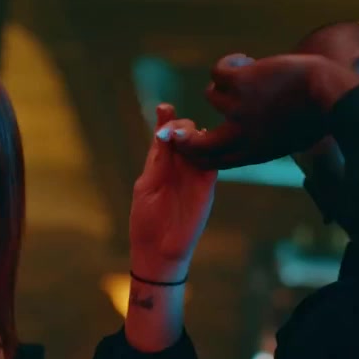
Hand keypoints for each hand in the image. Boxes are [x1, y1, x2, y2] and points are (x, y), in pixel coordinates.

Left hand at [129, 104, 217, 282]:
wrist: (157, 252)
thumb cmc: (146, 222)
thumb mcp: (147, 186)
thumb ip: (157, 160)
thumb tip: (162, 133)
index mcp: (163, 165)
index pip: (168, 135)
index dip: (167, 119)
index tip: (164, 107)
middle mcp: (181, 167)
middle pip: (188, 134)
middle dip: (181, 125)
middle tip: (170, 127)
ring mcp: (196, 177)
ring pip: (203, 145)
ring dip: (194, 136)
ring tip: (182, 134)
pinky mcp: (207, 188)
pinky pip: (213, 164)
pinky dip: (207, 152)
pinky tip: (198, 145)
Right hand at [171, 53, 358, 169]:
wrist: (328, 95)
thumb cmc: (318, 116)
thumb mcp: (289, 141)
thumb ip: (264, 142)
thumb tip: (245, 139)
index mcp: (252, 153)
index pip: (210, 161)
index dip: (195, 152)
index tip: (191, 138)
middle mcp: (240, 135)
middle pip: (193, 143)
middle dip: (181, 135)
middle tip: (179, 124)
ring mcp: (237, 109)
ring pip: (211, 95)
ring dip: (225, 83)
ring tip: (246, 73)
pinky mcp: (239, 83)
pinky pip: (217, 72)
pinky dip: (228, 64)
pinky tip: (244, 61)